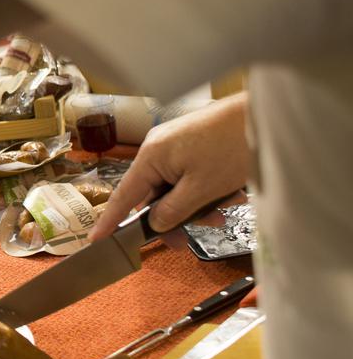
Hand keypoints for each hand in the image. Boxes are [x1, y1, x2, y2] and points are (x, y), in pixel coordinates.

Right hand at [89, 92, 249, 241]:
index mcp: (151, 157)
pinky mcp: (192, 144)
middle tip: (187, 242)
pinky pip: (189, 176)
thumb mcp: (201, 188)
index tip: (97, 239)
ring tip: (223, 211)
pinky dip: (205, 190)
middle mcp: (157, 149)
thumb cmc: (232, 147)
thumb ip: (173, 211)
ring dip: (196, 205)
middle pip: (153, 195)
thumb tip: (155, 224)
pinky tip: (229, 193)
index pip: (124, 196)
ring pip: (175, 188)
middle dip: (174, 218)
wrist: (262, 116)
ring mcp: (175, 146)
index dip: (111, 220)